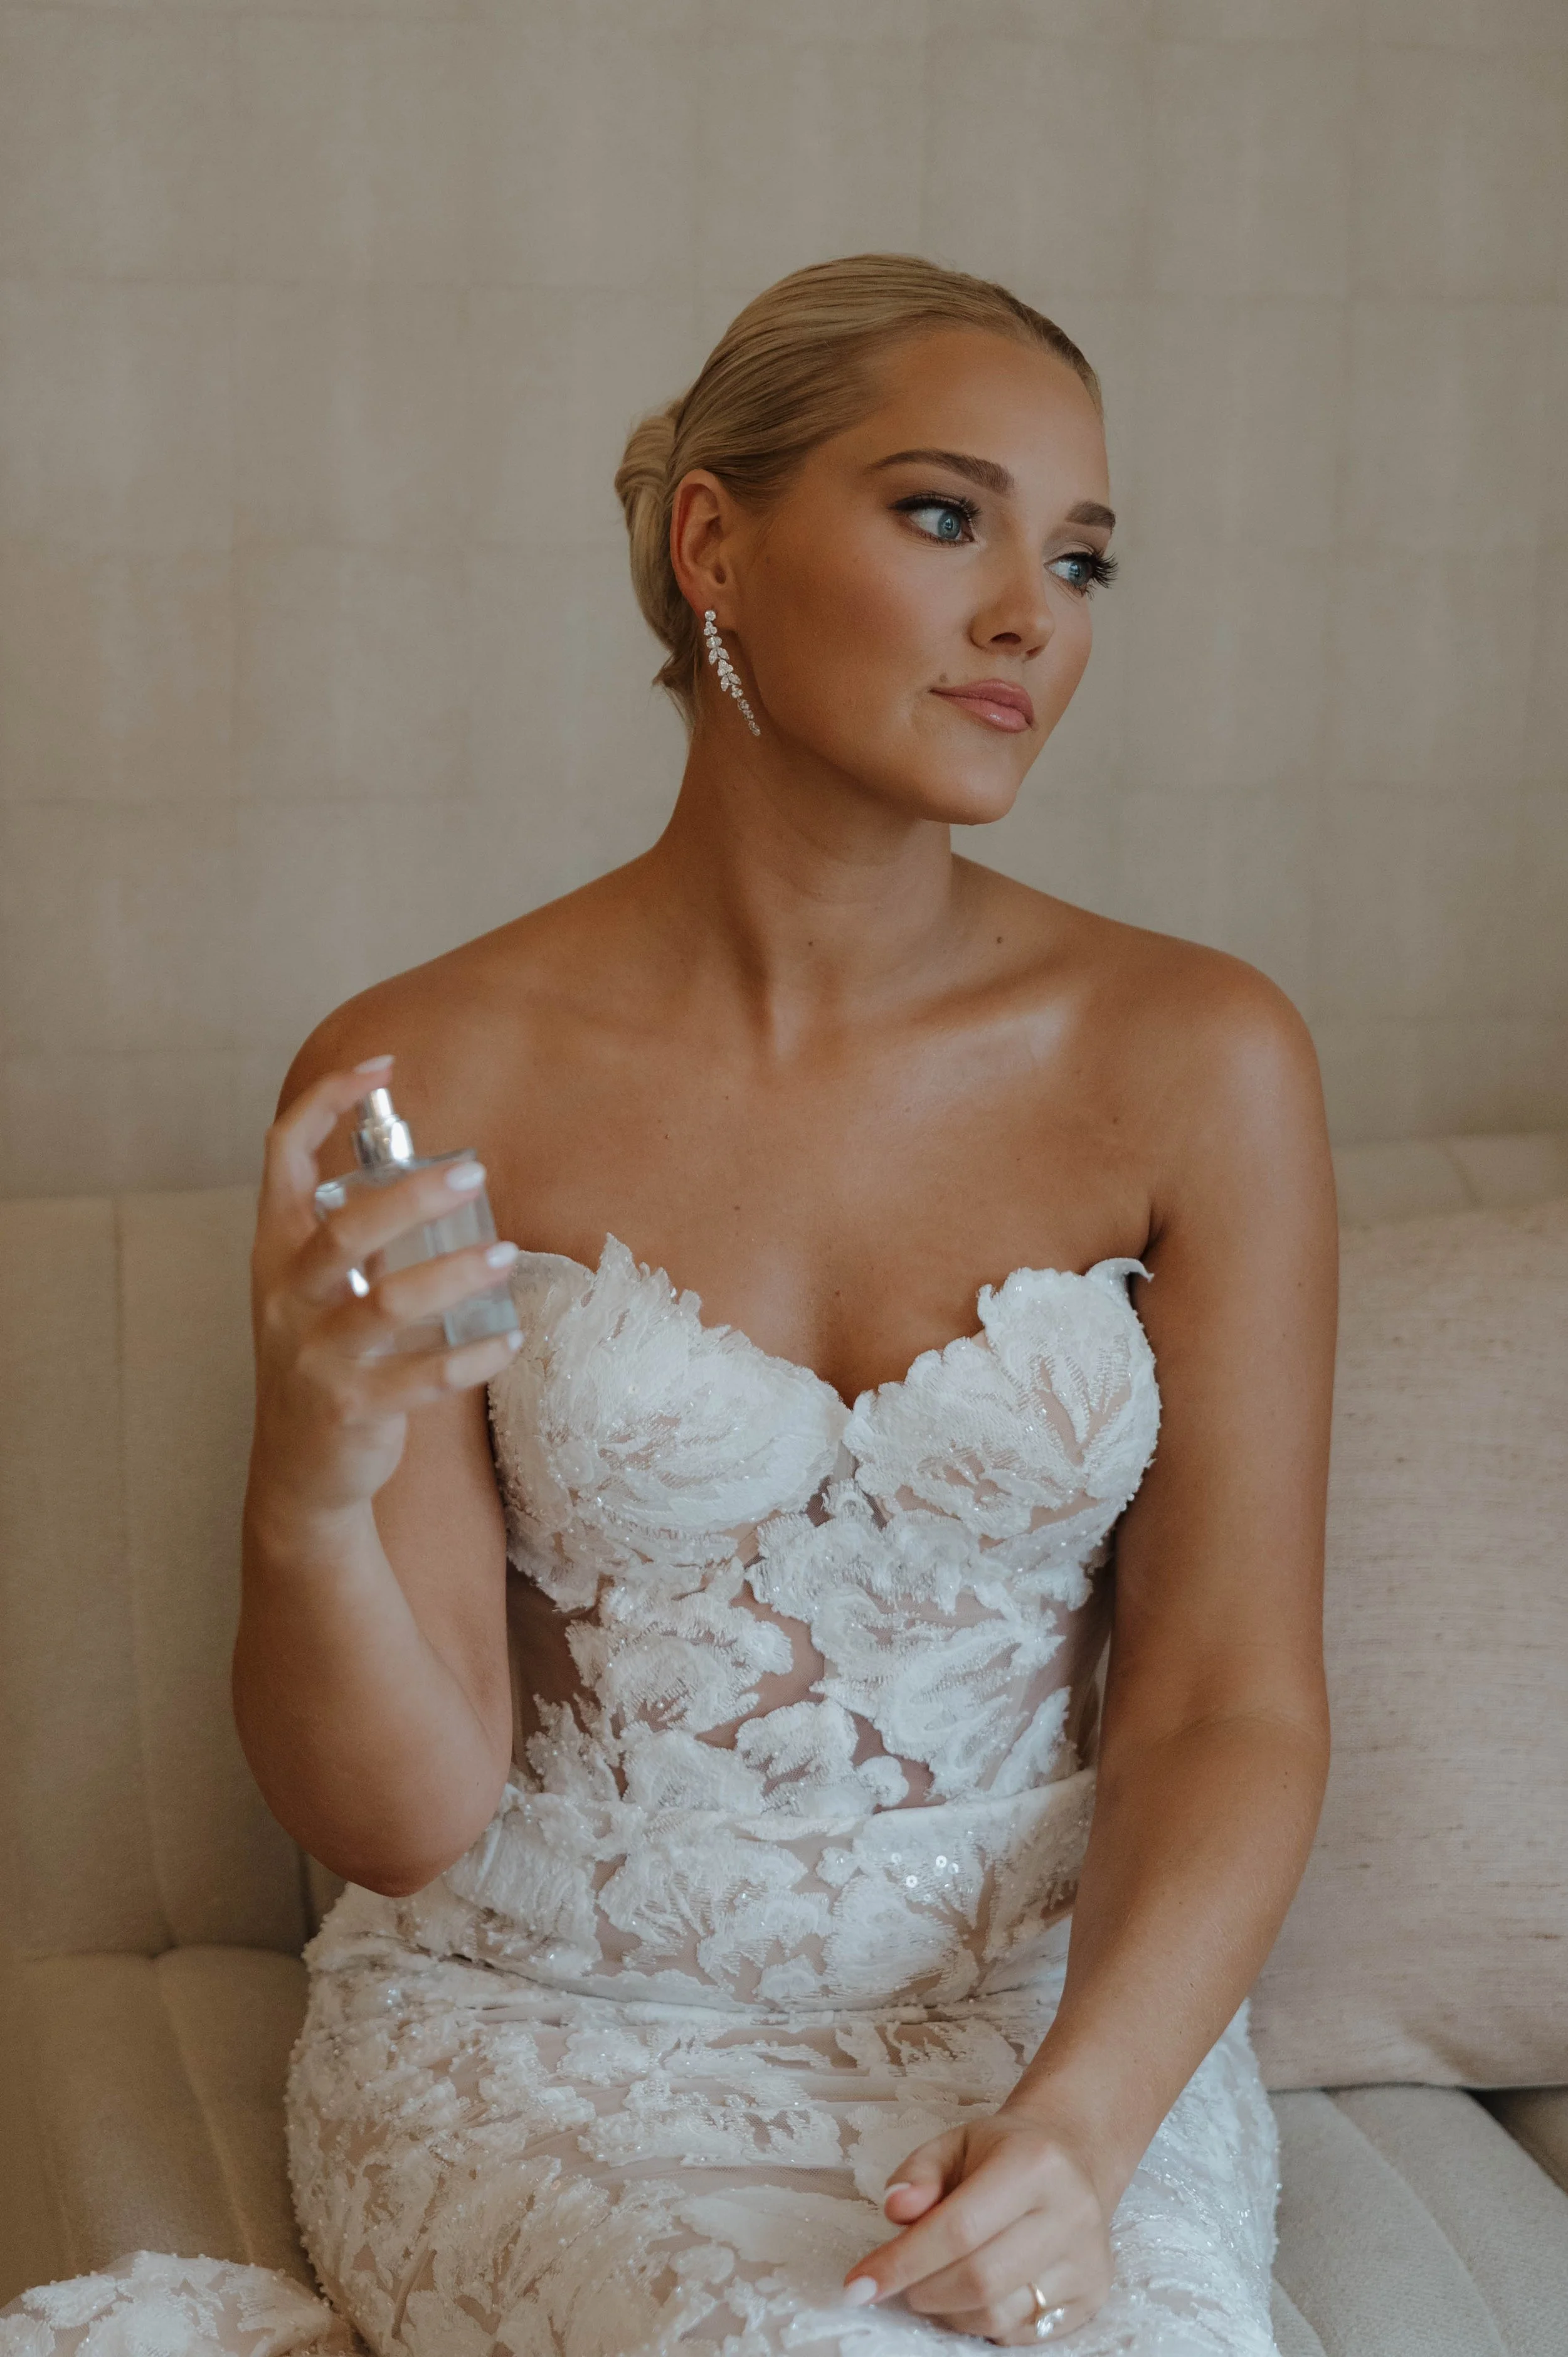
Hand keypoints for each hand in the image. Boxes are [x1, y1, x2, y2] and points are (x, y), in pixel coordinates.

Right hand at [248, 1055, 523, 1526]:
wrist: (301, 1473)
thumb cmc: (324, 1362)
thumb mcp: (319, 1293)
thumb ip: (361, 1241)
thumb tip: (434, 1178)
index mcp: (276, 1253)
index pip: (282, 1157)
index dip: (325, 1103)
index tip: (381, 1067)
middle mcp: (287, 1299)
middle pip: (344, 1231)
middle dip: (410, 1197)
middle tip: (474, 1173)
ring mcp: (314, 1356)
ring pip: (386, 1304)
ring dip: (454, 1275)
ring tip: (507, 1254)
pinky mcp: (350, 1408)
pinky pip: (420, 1377)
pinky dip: (471, 1357)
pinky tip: (511, 1339)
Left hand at [838, 2108, 1112, 2343]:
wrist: (1072, 2157)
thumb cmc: (1002, 2152)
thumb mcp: (954, 2143)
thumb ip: (918, 2173)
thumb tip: (895, 2210)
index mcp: (1034, 2163)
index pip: (959, 2228)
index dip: (902, 2262)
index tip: (857, 2286)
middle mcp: (1070, 2213)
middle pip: (980, 2280)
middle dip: (923, 2289)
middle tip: (899, 2281)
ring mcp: (1087, 2260)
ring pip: (1000, 2316)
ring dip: (950, 2311)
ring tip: (937, 2282)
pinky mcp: (1093, 2296)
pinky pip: (1022, 2333)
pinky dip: (984, 2322)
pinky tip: (975, 2291)